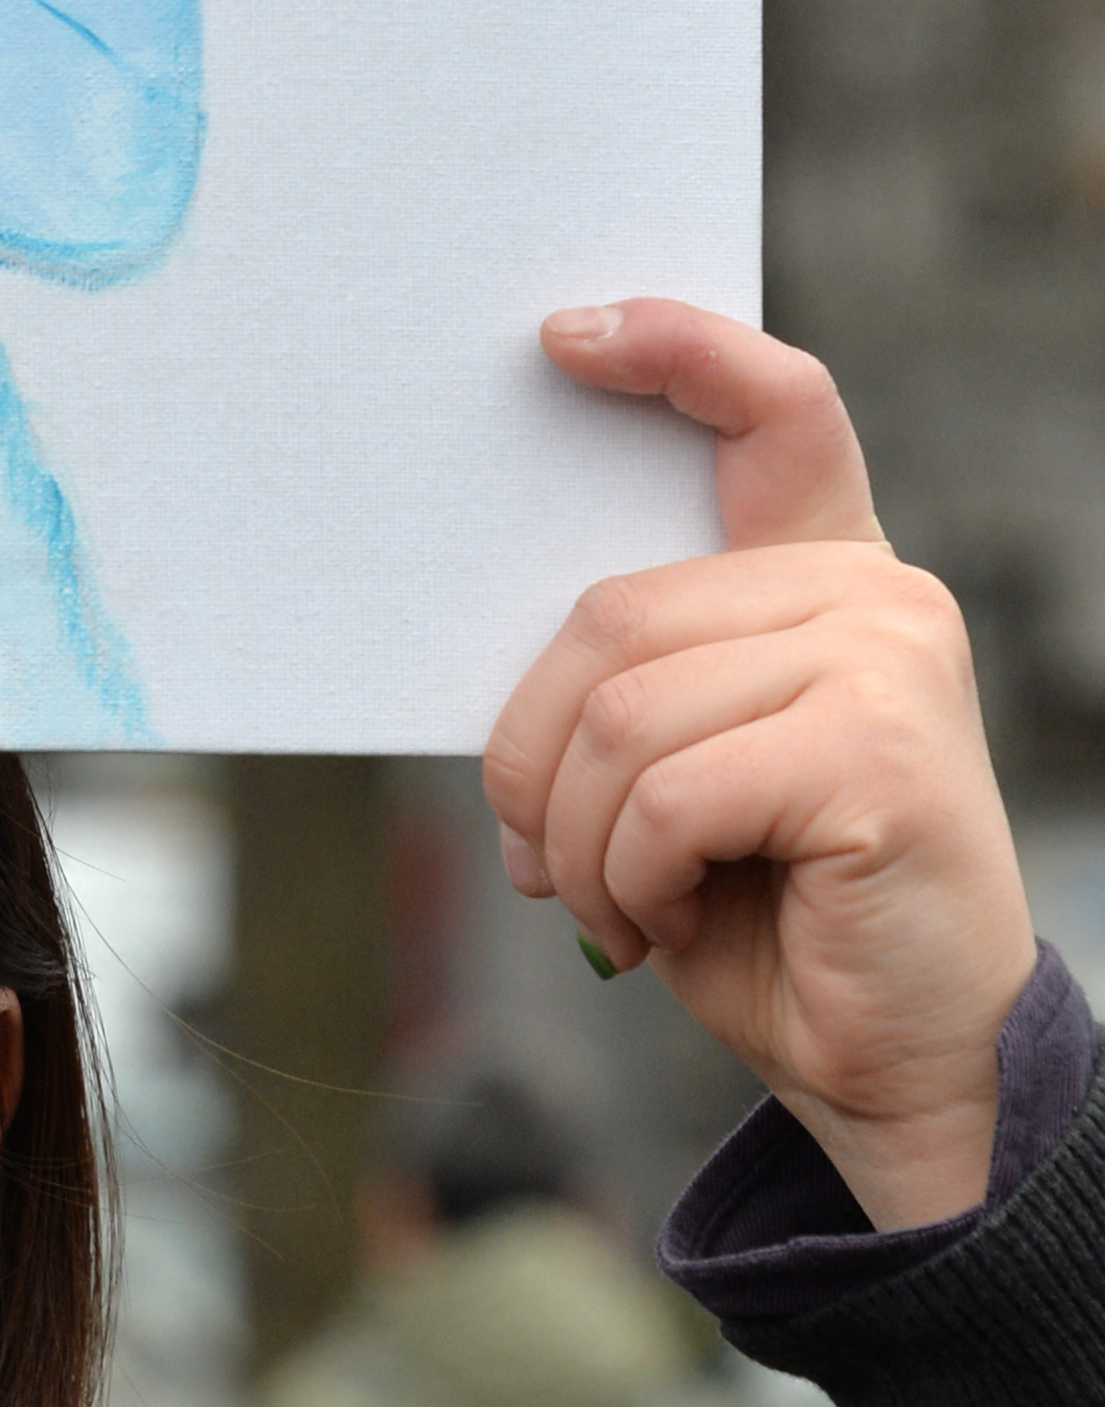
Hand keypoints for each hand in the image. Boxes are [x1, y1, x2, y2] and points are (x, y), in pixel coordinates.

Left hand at [486, 301, 1036, 1227]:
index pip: (775, 410)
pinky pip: (665, 791)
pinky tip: (663, 924)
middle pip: (612, 616)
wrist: (908, 1072)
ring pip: (621, 713)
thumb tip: (499, 674)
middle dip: (535, 755)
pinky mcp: (879, 752)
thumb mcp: (683, 775)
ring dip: (577, 838)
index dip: (676, 349)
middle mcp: (876, 598)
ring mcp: (888, 662)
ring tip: (617, 905)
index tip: (563, 334)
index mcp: (832, 580)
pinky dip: (628, 875)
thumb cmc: (780, 921)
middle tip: (542, 857)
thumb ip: (629, 687)